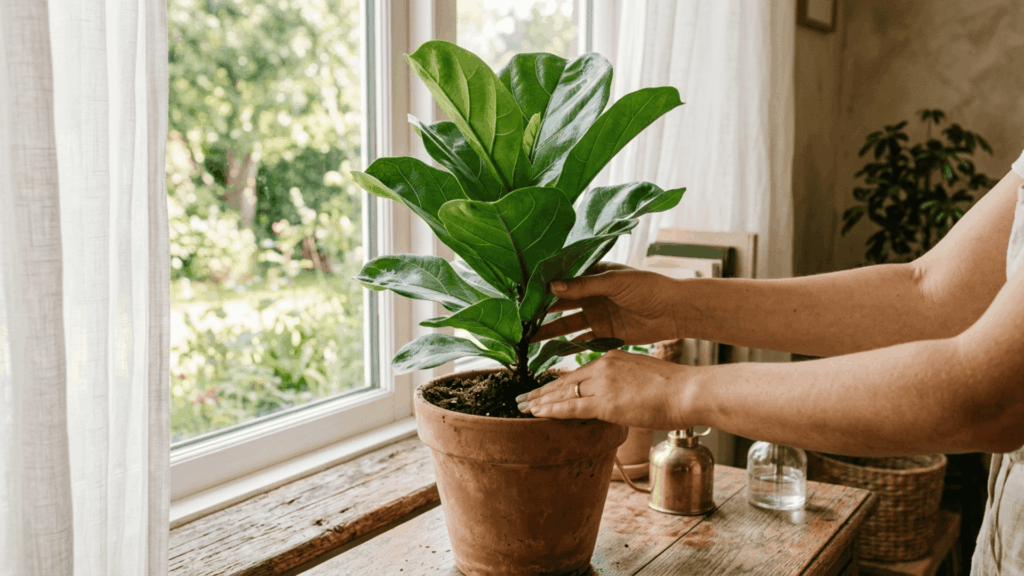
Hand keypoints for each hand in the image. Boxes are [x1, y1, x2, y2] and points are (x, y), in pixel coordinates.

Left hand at [515, 350, 690, 428]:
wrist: (688, 391)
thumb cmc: (674, 388)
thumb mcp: (643, 377)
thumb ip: (625, 383)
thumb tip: (619, 397)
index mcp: (612, 358)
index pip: (578, 372)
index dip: (558, 383)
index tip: (544, 389)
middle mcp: (603, 367)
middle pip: (565, 381)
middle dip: (541, 391)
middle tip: (522, 398)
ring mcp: (603, 384)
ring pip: (564, 394)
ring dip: (540, 401)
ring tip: (522, 407)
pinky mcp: (606, 402)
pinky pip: (572, 407)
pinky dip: (552, 410)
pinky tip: (537, 413)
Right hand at [533, 265, 682, 345]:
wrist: (675, 311)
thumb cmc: (648, 287)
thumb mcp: (614, 282)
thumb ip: (583, 286)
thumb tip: (552, 286)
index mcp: (592, 275)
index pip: (561, 280)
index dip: (542, 288)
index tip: (523, 297)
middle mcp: (591, 294)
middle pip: (559, 304)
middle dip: (540, 312)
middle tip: (519, 321)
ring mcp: (597, 314)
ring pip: (566, 323)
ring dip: (548, 331)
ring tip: (528, 339)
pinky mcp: (605, 333)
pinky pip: (581, 340)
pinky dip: (566, 345)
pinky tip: (549, 351)